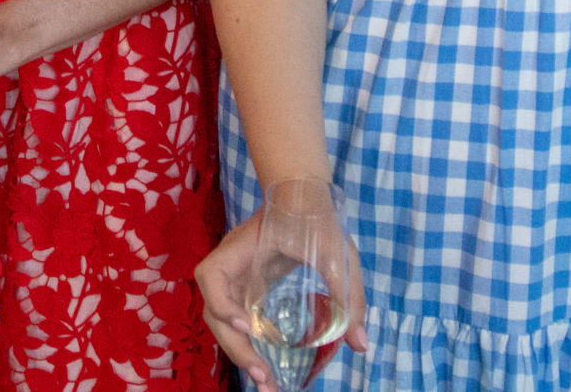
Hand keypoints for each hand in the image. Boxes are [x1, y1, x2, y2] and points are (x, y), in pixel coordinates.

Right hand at [196, 205, 369, 388]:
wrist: (305, 196)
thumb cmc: (317, 218)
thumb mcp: (337, 254)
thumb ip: (349, 296)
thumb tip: (359, 344)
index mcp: (241, 249)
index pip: (210, 276)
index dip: (222, 303)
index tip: (249, 324)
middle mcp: (231, 267)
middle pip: (214, 312)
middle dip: (235, 347)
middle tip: (263, 376)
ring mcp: (237, 280)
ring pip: (223, 322)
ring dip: (239, 353)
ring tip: (265, 382)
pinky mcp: (248, 290)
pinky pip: (239, 321)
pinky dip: (248, 345)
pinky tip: (268, 364)